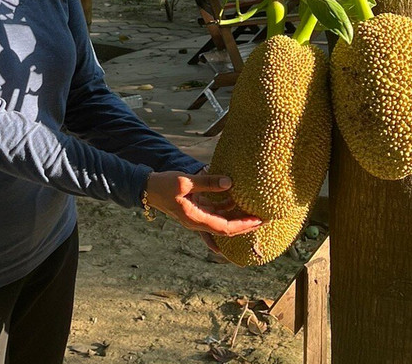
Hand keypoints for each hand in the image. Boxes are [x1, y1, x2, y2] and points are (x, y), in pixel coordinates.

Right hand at [144, 171, 260, 236]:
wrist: (148, 188)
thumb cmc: (165, 185)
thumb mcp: (186, 182)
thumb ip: (208, 182)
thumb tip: (230, 183)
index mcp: (195, 219)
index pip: (224, 228)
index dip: (242, 226)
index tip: (258, 221)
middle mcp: (198, 221)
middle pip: (226, 229)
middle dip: (245, 226)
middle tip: (263, 219)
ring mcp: (198, 217)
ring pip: (222, 221)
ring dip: (237, 217)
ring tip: (254, 208)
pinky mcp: (197, 210)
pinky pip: (215, 214)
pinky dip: (227, 209)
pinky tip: (237, 202)